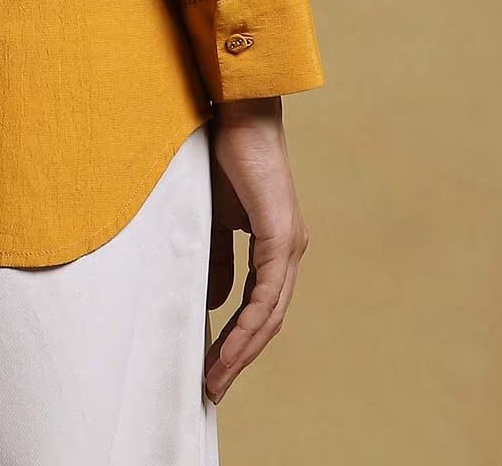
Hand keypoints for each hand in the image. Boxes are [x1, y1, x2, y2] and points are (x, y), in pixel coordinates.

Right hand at [203, 96, 309, 404]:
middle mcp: (289, 251)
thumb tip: (211, 302)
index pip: (259, 307)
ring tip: (214, 380)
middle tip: (211, 390)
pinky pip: (265, 294)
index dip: (237, 341)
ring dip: (241, 352)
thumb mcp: (212, 216)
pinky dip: (245, 325)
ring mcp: (289, 245)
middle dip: (239, 359)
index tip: (212, 369)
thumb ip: (215, 257)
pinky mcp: (281, 236)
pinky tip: (226, 347)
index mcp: (275, 246)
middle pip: (268, 322)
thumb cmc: (221, 154)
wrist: (236, 111)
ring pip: (269, 316)